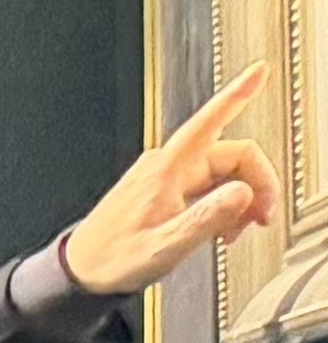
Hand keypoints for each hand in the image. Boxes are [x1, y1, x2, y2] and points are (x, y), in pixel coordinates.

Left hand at [63, 74, 282, 298]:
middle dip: (256, 184)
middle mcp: (167, 166)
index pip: (209, 122)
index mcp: (166, 170)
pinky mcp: (165, 190)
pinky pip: (209, 187)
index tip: (259, 72)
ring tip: (233, 233)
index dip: (238, 94)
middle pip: (232, 155)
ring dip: (240, 200)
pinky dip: (223, 206)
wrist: (81, 270)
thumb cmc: (112, 258)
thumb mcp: (164, 245)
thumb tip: (241, 192)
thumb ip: (206, 218)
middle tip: (260, 219)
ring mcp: (166, 177)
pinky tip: (219, 230)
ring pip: (224, 173)